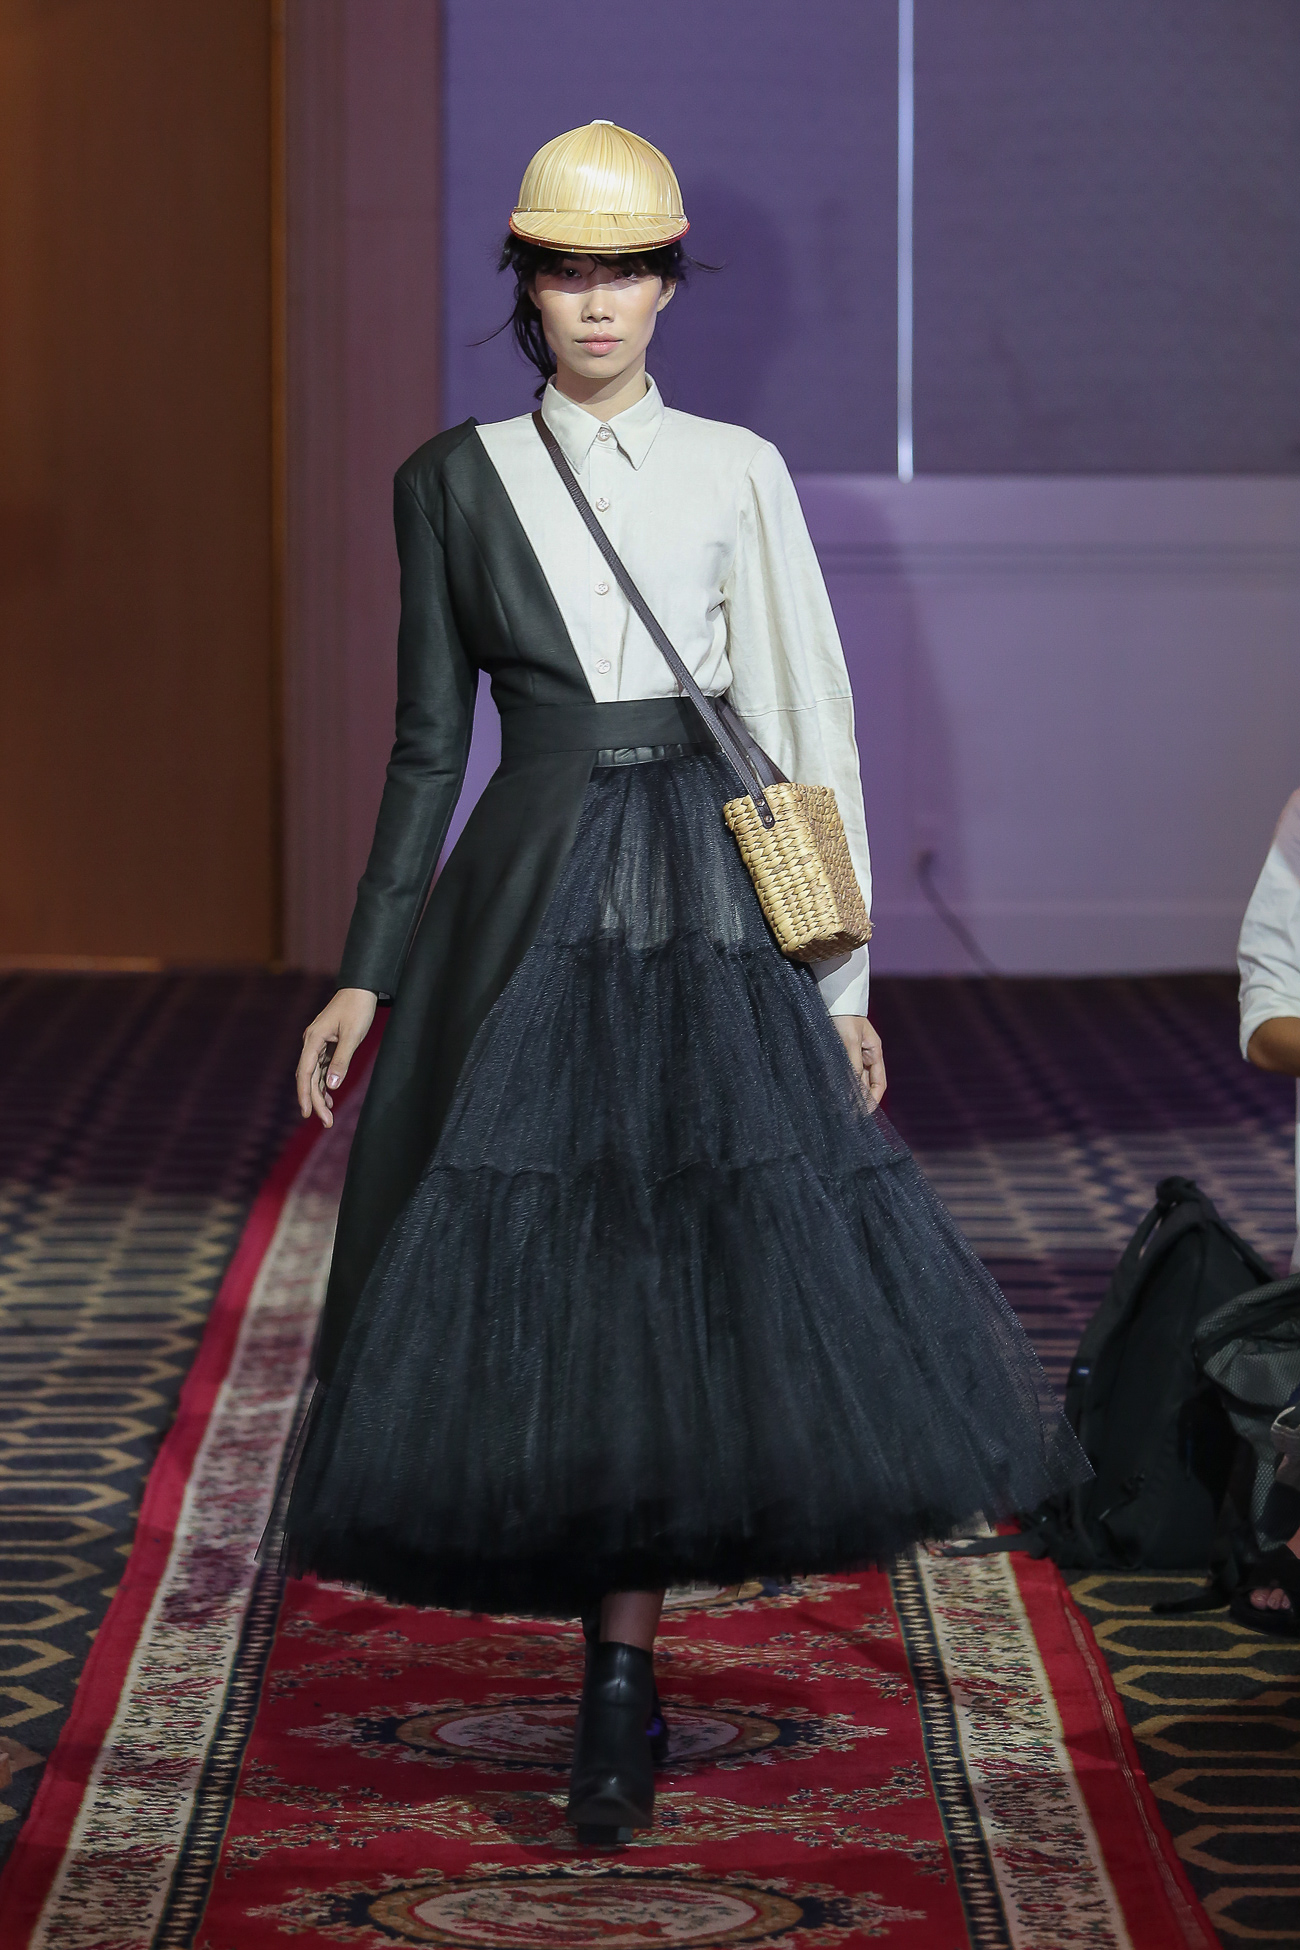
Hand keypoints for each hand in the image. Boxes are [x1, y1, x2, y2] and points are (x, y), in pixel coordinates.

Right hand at [296, 988, 377, 1127]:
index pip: (305, 1072)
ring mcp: (318, 1044)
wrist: (361, 988)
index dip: (305, 1094)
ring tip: (327, 1116)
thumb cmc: (358, 1009)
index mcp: (313, 1039)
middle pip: (309, 1077)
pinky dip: (325, 1083)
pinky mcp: (326, 1045)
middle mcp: (311, 1042)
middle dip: (315, 1100)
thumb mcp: (353, 1035)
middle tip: (327, 1122)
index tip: (307, 1113)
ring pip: (314, 1075)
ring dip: (320, 1095)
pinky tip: (329, 1098)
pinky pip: (321, 1068)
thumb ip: (342, 1060)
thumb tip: (332, 1085)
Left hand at [833, 1014, 885, 1109]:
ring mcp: (851, 1055)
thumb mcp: (849, 1041)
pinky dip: (836, 1084)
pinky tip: (829, 1093)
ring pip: (851, 1080)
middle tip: (847, 1117)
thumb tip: (853, 1091)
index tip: (862, 1114)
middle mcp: (865, 1056)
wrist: (830, 997)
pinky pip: (840, 1073)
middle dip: (857, 1100)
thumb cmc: (843, 1017)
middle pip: (864, 1085)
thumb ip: (852, 1065)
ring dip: (845, 1094)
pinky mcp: (837, 1053)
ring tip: (837, 1109)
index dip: (872, 1100)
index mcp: (874, 1052)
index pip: (878, 1084)